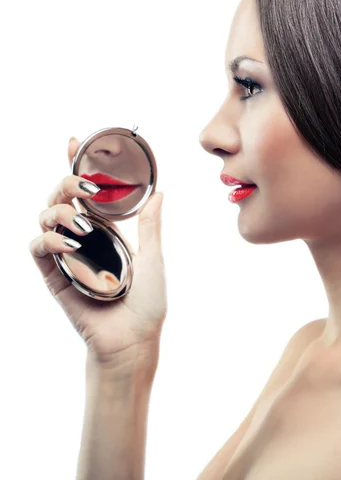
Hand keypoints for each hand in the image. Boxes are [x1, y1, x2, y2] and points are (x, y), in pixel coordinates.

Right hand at [29, 137, 166, 368]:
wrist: (133, 340)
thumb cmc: (148, 303)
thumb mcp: (154, 258)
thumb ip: (151, 226)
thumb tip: (160, 193)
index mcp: (108, 231)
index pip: (87, 193)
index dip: (76, 166)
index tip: (74, 141)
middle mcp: (84, 239)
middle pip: (62, 197)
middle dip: (67, 182)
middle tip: (83, 186)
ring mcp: (67, 256)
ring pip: (46, 216)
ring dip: (59, 210)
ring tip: (81, 224)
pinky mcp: (54, 276)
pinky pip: (38, 248)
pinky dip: (49, 240)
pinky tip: (69, 244)